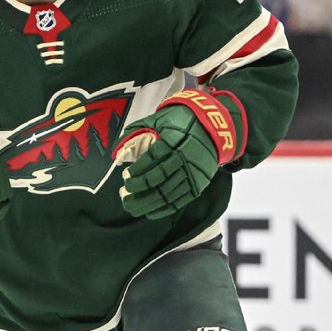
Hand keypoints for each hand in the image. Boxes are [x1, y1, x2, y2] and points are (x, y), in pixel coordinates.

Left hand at [113, 90, 239, 219]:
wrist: (215, 127)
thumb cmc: (182, 121)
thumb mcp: (160, 119)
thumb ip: (138, 131)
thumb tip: (116, 151)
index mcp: (174, 140)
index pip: (153, 159)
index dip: (138, 170)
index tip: (125, 175)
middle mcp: (185, 158)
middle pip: (158, 179)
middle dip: (138, 189)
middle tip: (123, 194)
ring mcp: (193, 174)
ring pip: (167, 193)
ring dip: (147, 202)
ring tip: (131, 205)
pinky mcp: (199, 185)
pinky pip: (179, 202)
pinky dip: (163, 209)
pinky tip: (148, 212)